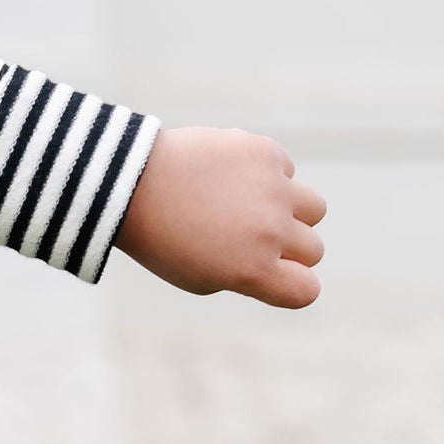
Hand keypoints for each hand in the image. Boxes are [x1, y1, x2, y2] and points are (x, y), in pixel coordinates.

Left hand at [114, 125, 324, 309]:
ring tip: (253, 206)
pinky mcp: (266, 152)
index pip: (307, 290)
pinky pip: (288, 171)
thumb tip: (282, 263)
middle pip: (313, 250)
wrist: (129, 183)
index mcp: (254, 271)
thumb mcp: (199, 277)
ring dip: (292, 211)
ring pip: (315, 208)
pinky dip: (269, 175)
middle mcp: (270, 231)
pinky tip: (232, 176)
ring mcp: (273, 189)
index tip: (272, 274)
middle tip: (251, 236)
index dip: (292, 285)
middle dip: (289, 248)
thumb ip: (249, 276)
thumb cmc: (161, 237)